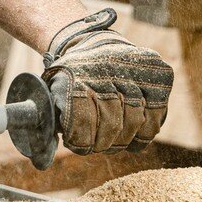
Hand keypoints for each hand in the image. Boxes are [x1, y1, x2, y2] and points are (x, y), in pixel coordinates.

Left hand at [42, 8, 173, 154]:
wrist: (90, 42)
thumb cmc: (70, 78)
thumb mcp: (50, 94)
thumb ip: (47, 124)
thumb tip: (42, 160)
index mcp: (76, 80)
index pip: (82, 129)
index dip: (81, 142)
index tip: (77, 142)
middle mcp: (107, 72)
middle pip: (112, 127)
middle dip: (105, 142)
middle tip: (99, 143)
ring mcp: (136, 71)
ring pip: (136, 125)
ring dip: (126, 138)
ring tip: (116, 136)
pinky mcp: (159, 74)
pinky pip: (156, 116)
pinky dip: (146, 130)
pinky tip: (136, 131)